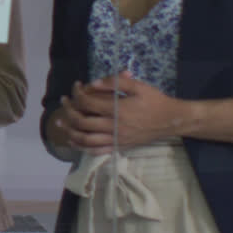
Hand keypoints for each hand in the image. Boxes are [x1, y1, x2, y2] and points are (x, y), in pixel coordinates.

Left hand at [54, 72, 185, 153]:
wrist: (172, 120)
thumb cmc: (155, 101)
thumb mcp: (139, 86)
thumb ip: (116, 82)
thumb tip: (94, 82)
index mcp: (118, 110)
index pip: (88, 102)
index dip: (77, 93)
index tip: (76, 86)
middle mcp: (115, 126)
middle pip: (82, 121)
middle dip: (68, 110)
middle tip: (64, 101)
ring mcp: (117, 139)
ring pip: (86, 139)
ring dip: (70, 131)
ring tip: (60, 123)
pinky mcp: (120, 146)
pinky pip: (97, 150)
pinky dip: (82, 146)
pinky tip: (74, 140)